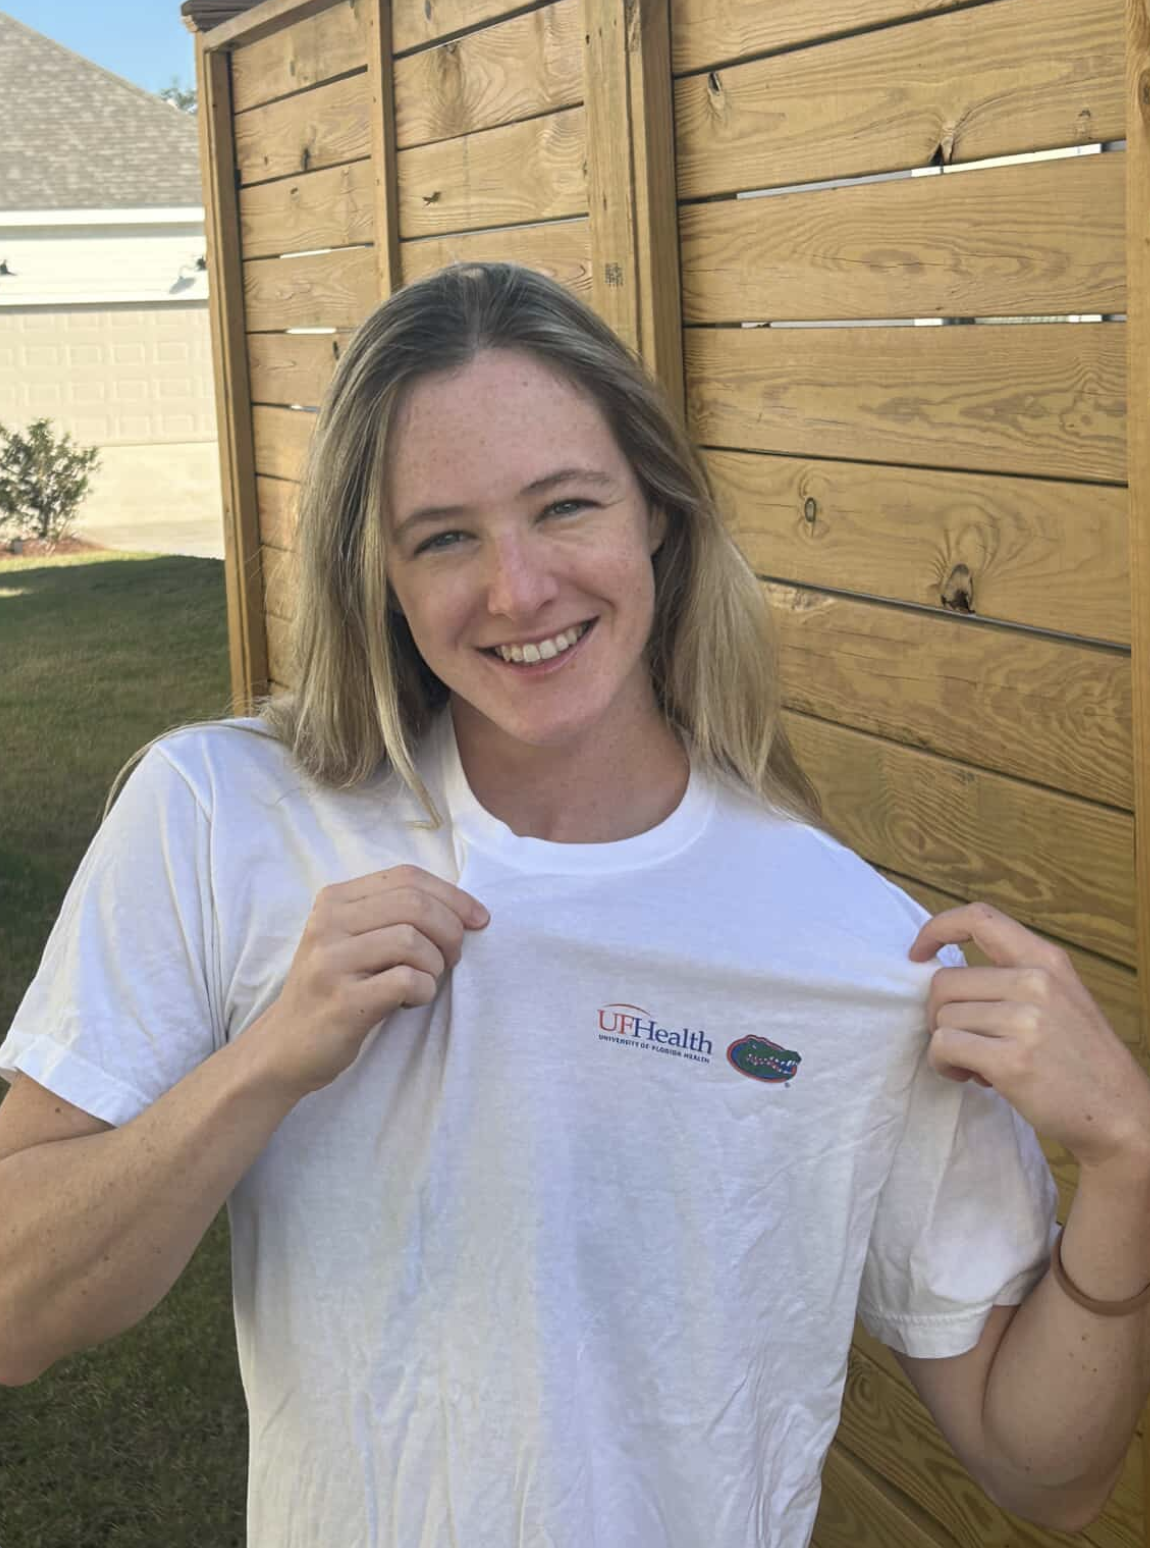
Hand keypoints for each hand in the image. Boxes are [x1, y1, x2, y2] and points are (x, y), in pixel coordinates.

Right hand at [254, 865, 488, 1097]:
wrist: (286, 1046)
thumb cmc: (335, 989)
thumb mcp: (353, 939)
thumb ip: (393, 915)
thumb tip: (464, 908)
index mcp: (334, 900)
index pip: (407, 877)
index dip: (453, 895)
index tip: (478, 919)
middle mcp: (328, 923)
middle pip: (415, 905)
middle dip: (451, 930)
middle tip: (452, 958)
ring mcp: (331, 962)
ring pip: (413, 941)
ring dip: (435, 966)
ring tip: (424, 982)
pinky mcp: (341, 1001)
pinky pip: (407, 981)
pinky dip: (424, 991)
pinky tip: (410, 1002)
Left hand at [908, 901, 1149, 1171]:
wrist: (1119, 1112)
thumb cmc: (1080, 1057)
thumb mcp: (1059, 998)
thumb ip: (1012, 979)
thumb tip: (940, 977)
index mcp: (1046, 960)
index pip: (980, 918)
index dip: (938, 928)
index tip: (918, 953)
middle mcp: (1036, 982)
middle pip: (944, 982)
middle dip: (938, 1015)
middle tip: (963, 1041)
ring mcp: (1025, 1021)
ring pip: (942, 1019)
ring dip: (946, 1046)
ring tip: (978, 1064)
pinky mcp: (1012, 1061)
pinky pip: (944, 1048)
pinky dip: (944, 1065)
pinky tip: (971, 1076)